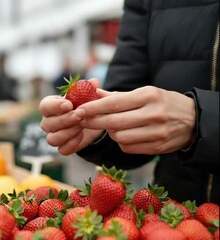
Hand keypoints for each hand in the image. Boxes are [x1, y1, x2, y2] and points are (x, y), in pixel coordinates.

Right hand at [39, 79, 103, 154]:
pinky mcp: (62, 147)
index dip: (55, 106)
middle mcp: (48, 122)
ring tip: (81, 126)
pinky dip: (72, 144)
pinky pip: (62, 150)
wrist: (95, 121)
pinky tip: (81, 136)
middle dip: (64, 120)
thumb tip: (93, 82)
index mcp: (50, 106)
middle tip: (80, 115)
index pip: (44, 106)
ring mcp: (53, 135)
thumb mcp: (89, 94)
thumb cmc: (86, 104)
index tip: (69, 104)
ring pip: (52, 139)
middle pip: (47, 124)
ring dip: (68, 133)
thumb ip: (90, 88)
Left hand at [76, 86, 195, 154]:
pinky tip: (125, 135)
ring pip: (119, 137)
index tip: (79, 110)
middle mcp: (153, 114)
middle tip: (83, 120)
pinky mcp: (157, 147)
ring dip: (110, 132)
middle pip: (113, 122)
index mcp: (148, 96)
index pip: (114, 103)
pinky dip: (122, 142)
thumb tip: (93, 93)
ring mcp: (156, 132)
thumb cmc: (163, 103)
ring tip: (112, 126)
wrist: (194, 120)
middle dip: (94, 122)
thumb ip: (118, 96)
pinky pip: (128, 147)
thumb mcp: (144, 93)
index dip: (93, 108)